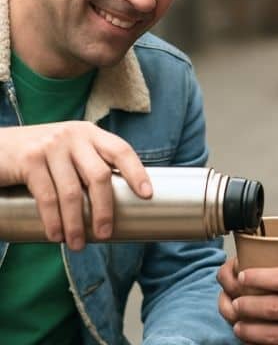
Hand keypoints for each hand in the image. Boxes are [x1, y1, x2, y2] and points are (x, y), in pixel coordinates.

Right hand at [0, 121, 151, 249]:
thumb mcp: (69, 150)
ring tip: (78, 244)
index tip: (147, 195)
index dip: (136, 172)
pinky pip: (46, 196)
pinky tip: (56, 235)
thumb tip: (117, 203)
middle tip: (104, 234)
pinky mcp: (29, 159)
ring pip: (72, 192)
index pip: (121, 151)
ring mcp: (51, 146)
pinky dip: (53, 220)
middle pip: (99, 176)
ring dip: (76, 223)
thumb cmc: (41, 155)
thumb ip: (89, 165)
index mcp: (90, 134)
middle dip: (104, 210)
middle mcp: (74, 136)